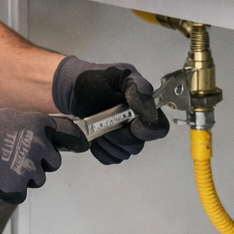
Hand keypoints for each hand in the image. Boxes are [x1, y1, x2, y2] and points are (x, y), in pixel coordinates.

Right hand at [0, 107, 88, 203]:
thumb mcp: (14, 116)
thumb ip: (34, 127)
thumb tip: (44, 136)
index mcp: (40, 126)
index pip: (69, 134)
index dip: (76, 141)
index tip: (81, 145)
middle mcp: (39, 146)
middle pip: (54, 162)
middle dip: (42, 162)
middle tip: (23, 159)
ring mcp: (29, 168)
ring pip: (38, 179)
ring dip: (26, 176)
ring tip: (5, 166)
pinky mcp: (17, 187)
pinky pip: (21, 193)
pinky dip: (11, 189)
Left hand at [52, 56, 169, 163]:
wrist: (74, 88)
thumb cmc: (95, 79)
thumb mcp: (118, 74)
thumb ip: (137, 87)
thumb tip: (147, 107)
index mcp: (145, 106)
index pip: (159, 128)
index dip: (147, 130)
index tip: (132, 124)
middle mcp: (137, 123)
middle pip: (138, 144)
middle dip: (120, 136)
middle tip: (106, 122)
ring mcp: (124, 136)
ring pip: (124, 153)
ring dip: (108, 143)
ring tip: (98, 126)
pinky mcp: (111, 146)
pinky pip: (111, 158)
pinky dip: (101, 150)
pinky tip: (95, 136)